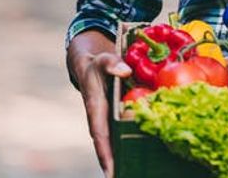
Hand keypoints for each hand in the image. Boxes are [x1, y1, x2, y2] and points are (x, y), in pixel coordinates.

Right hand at [67, 30, 131, 177]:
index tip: (111, 173)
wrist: (90, 66)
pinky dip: (126, 146)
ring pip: (113, 144)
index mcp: (96, 109)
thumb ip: (112, 64)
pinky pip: (119, 135)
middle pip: (106, 147)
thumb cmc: (97, 64)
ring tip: (132, 174)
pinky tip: (138, 156)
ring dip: (120, 159)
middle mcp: (100, 120)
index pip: (100, 136)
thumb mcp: (103, 60)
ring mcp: (106, 121)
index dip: (105, 154)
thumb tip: (125, 71)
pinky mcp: (113, 120)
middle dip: (113, 165)